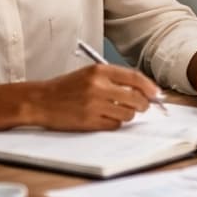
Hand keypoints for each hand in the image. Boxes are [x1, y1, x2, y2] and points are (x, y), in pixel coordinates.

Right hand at [27, 64, 157, 130]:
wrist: (40, 101)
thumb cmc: (66, 87)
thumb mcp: (89, 74)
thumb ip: (115, 79)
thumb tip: (144, 90)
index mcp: (99, 71)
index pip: (135, 78)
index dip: (150, 87)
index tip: (156, 94)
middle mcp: (98, 87)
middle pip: (136, 99)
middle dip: (143, 105)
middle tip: (142, 106)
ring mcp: (93, 105)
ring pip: (127, 114)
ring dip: (127, 115)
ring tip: (117, 111)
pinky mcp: (88, 121)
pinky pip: (114, 125)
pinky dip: (114, 123)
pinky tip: (105, 118)